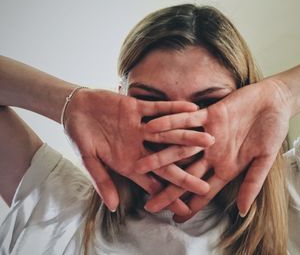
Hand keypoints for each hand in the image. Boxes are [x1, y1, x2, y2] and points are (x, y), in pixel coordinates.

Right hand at [63, 89, 213, 211]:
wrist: (75, 109)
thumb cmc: (79, 137)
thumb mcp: (88, 159)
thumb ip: (102, 180)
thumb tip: (112, 207)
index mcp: (128, 162)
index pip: (152, 183)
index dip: (168, 195)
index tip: (186, 208)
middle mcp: (139, 147)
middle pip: (167, 161)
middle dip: (186, 172)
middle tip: (207, 183)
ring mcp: (140, 127)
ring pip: (168, 134)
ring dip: (188, 137)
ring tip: (209, 141)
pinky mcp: (138, 107)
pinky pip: (158, 108)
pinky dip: (173, 108)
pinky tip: (192, 108)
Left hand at [139, 78, 291, 219]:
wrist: (274, 102)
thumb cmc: (273, 131)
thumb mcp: (265, 159)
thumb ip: (252, 182)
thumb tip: (242, 212)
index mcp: (226, 167)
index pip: (205, 191)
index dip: (191, 205)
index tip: (175, 218)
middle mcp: (212, 154)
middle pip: (186, 174)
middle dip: (167, 189)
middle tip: (149, 204)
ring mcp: (208, 135)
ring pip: (180, 148)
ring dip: (161, 156)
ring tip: (140, 167)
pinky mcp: (208, 115)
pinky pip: (186, 119)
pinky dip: (171, 123)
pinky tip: (153, 128)